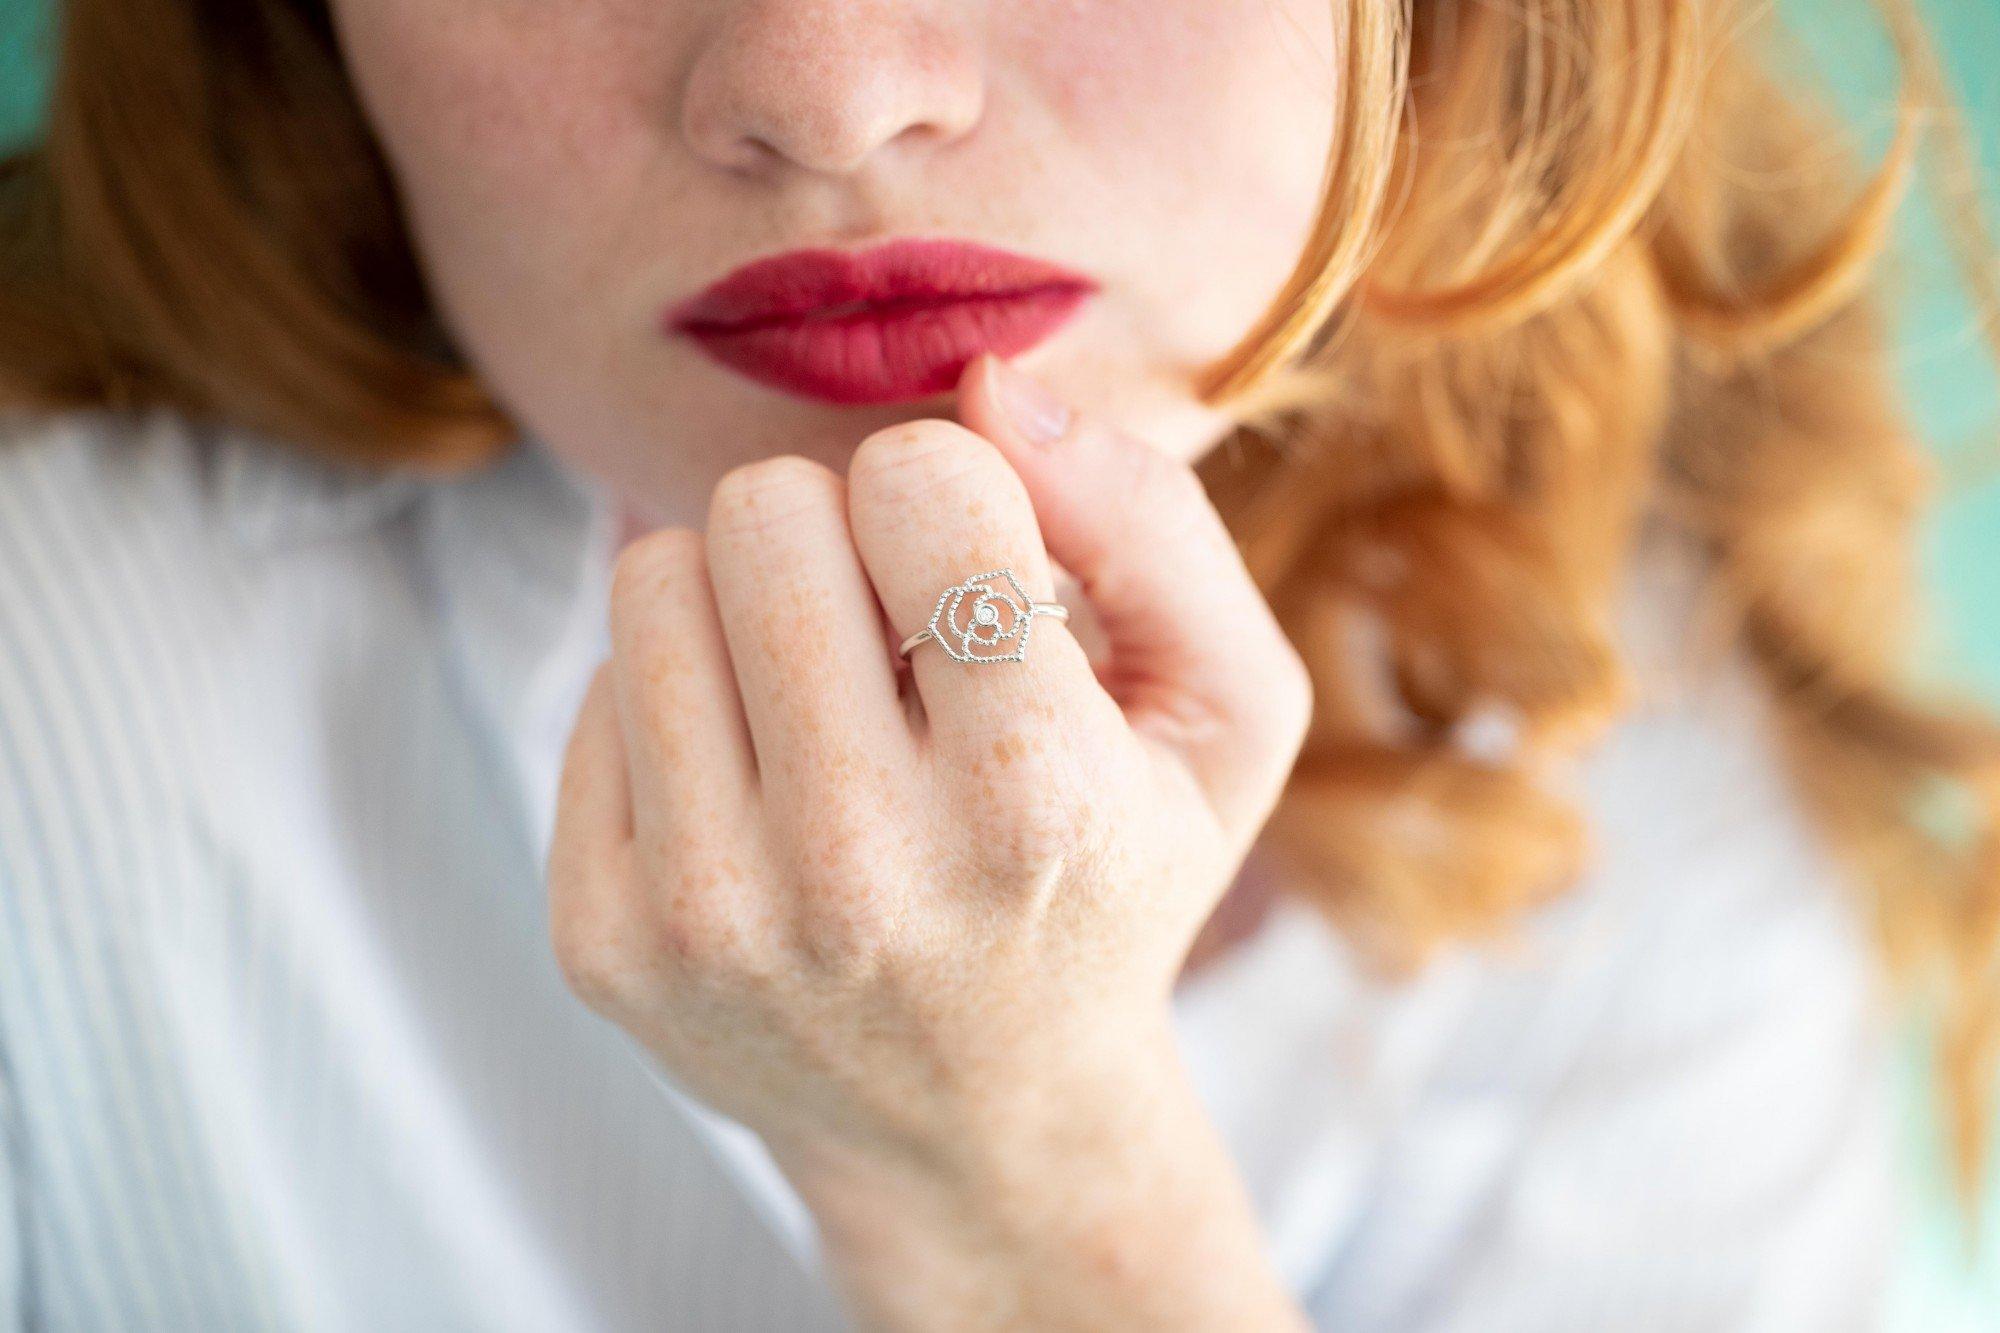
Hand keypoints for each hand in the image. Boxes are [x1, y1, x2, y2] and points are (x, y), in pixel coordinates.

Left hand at [547, 352, 1313, 1329]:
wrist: (982, 1120)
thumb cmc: (1111, 883)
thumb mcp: (1226, 718)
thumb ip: (1153, 523)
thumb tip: (992, 384)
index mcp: (1035, 798)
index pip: (918, 480)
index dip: (952, 494)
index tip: (972, 577)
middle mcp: (858, 869)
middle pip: (763, 511)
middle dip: (835, 533)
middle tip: (888, 633)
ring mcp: (710, 916)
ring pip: (654, 575)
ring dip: (744, 601)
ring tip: (819, 697)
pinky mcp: (601, 944)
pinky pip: (597, 687)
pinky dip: (680, 702)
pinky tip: (755, 782)